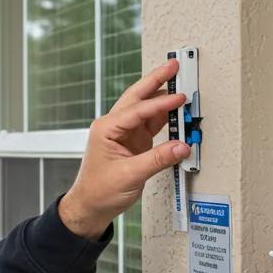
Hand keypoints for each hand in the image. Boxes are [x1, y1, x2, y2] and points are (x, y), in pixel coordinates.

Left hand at [58, 59, 190, 238]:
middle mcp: (114, 126)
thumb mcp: (130, 175)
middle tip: (173, 66)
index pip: (138, 110)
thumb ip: (158, 159)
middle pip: (138, 96)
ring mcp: (124, 133)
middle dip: (156, 80)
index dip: (161, 103)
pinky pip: (151, 123)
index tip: (179, 98)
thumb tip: (181, 146)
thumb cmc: (99, 191)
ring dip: (162, 96)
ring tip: (179, 85)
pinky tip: (176, 111)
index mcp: (106, 128)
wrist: (90, 206)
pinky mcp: (134, 142)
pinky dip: (164, 117)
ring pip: (145, 108)